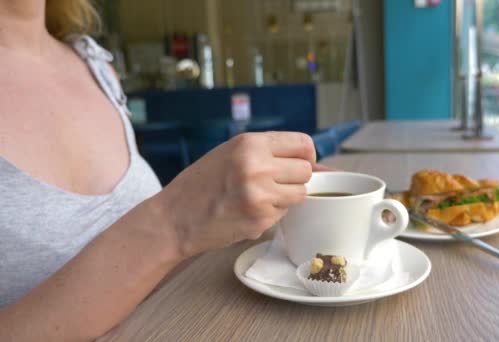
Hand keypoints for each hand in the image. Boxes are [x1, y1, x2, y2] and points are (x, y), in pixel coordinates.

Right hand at [154, 132, 315, 258]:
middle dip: (296, 178)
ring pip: (300, 194)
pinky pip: (284, 213)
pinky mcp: (260, 220)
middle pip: (306, 170)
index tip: (301, 162)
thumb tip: (318, 163)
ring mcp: (260, 195)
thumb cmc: (201, 184)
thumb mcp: (231, 153)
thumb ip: (269, 152)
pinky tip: (248, 210)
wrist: (175, 218)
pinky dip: (272, 213)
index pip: (304, 143)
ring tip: (260, 196)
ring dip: (287, 196)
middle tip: (275, 182)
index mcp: (250, 144)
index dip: (307, 155)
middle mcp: (258, 166)